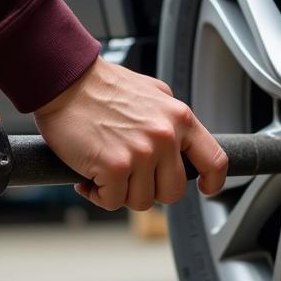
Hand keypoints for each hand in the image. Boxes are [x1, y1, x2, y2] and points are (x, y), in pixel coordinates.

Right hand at [34, 58, 227, 211]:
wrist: (66, 79)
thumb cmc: (102, 86)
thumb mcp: (152, 92)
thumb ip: (170, 118)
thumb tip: (178, 141)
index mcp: (180, 118)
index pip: (214, 160)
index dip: (213, 181)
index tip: (206, 188)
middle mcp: (166, 136)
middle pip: (174, 191)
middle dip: (151, 189)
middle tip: (130, 176)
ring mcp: (142, 153)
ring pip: (142, 201)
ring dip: (122, 192)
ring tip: (106, 171)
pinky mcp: (115, 166)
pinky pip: (112, 201)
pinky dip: (98, 194)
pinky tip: (89, 177)